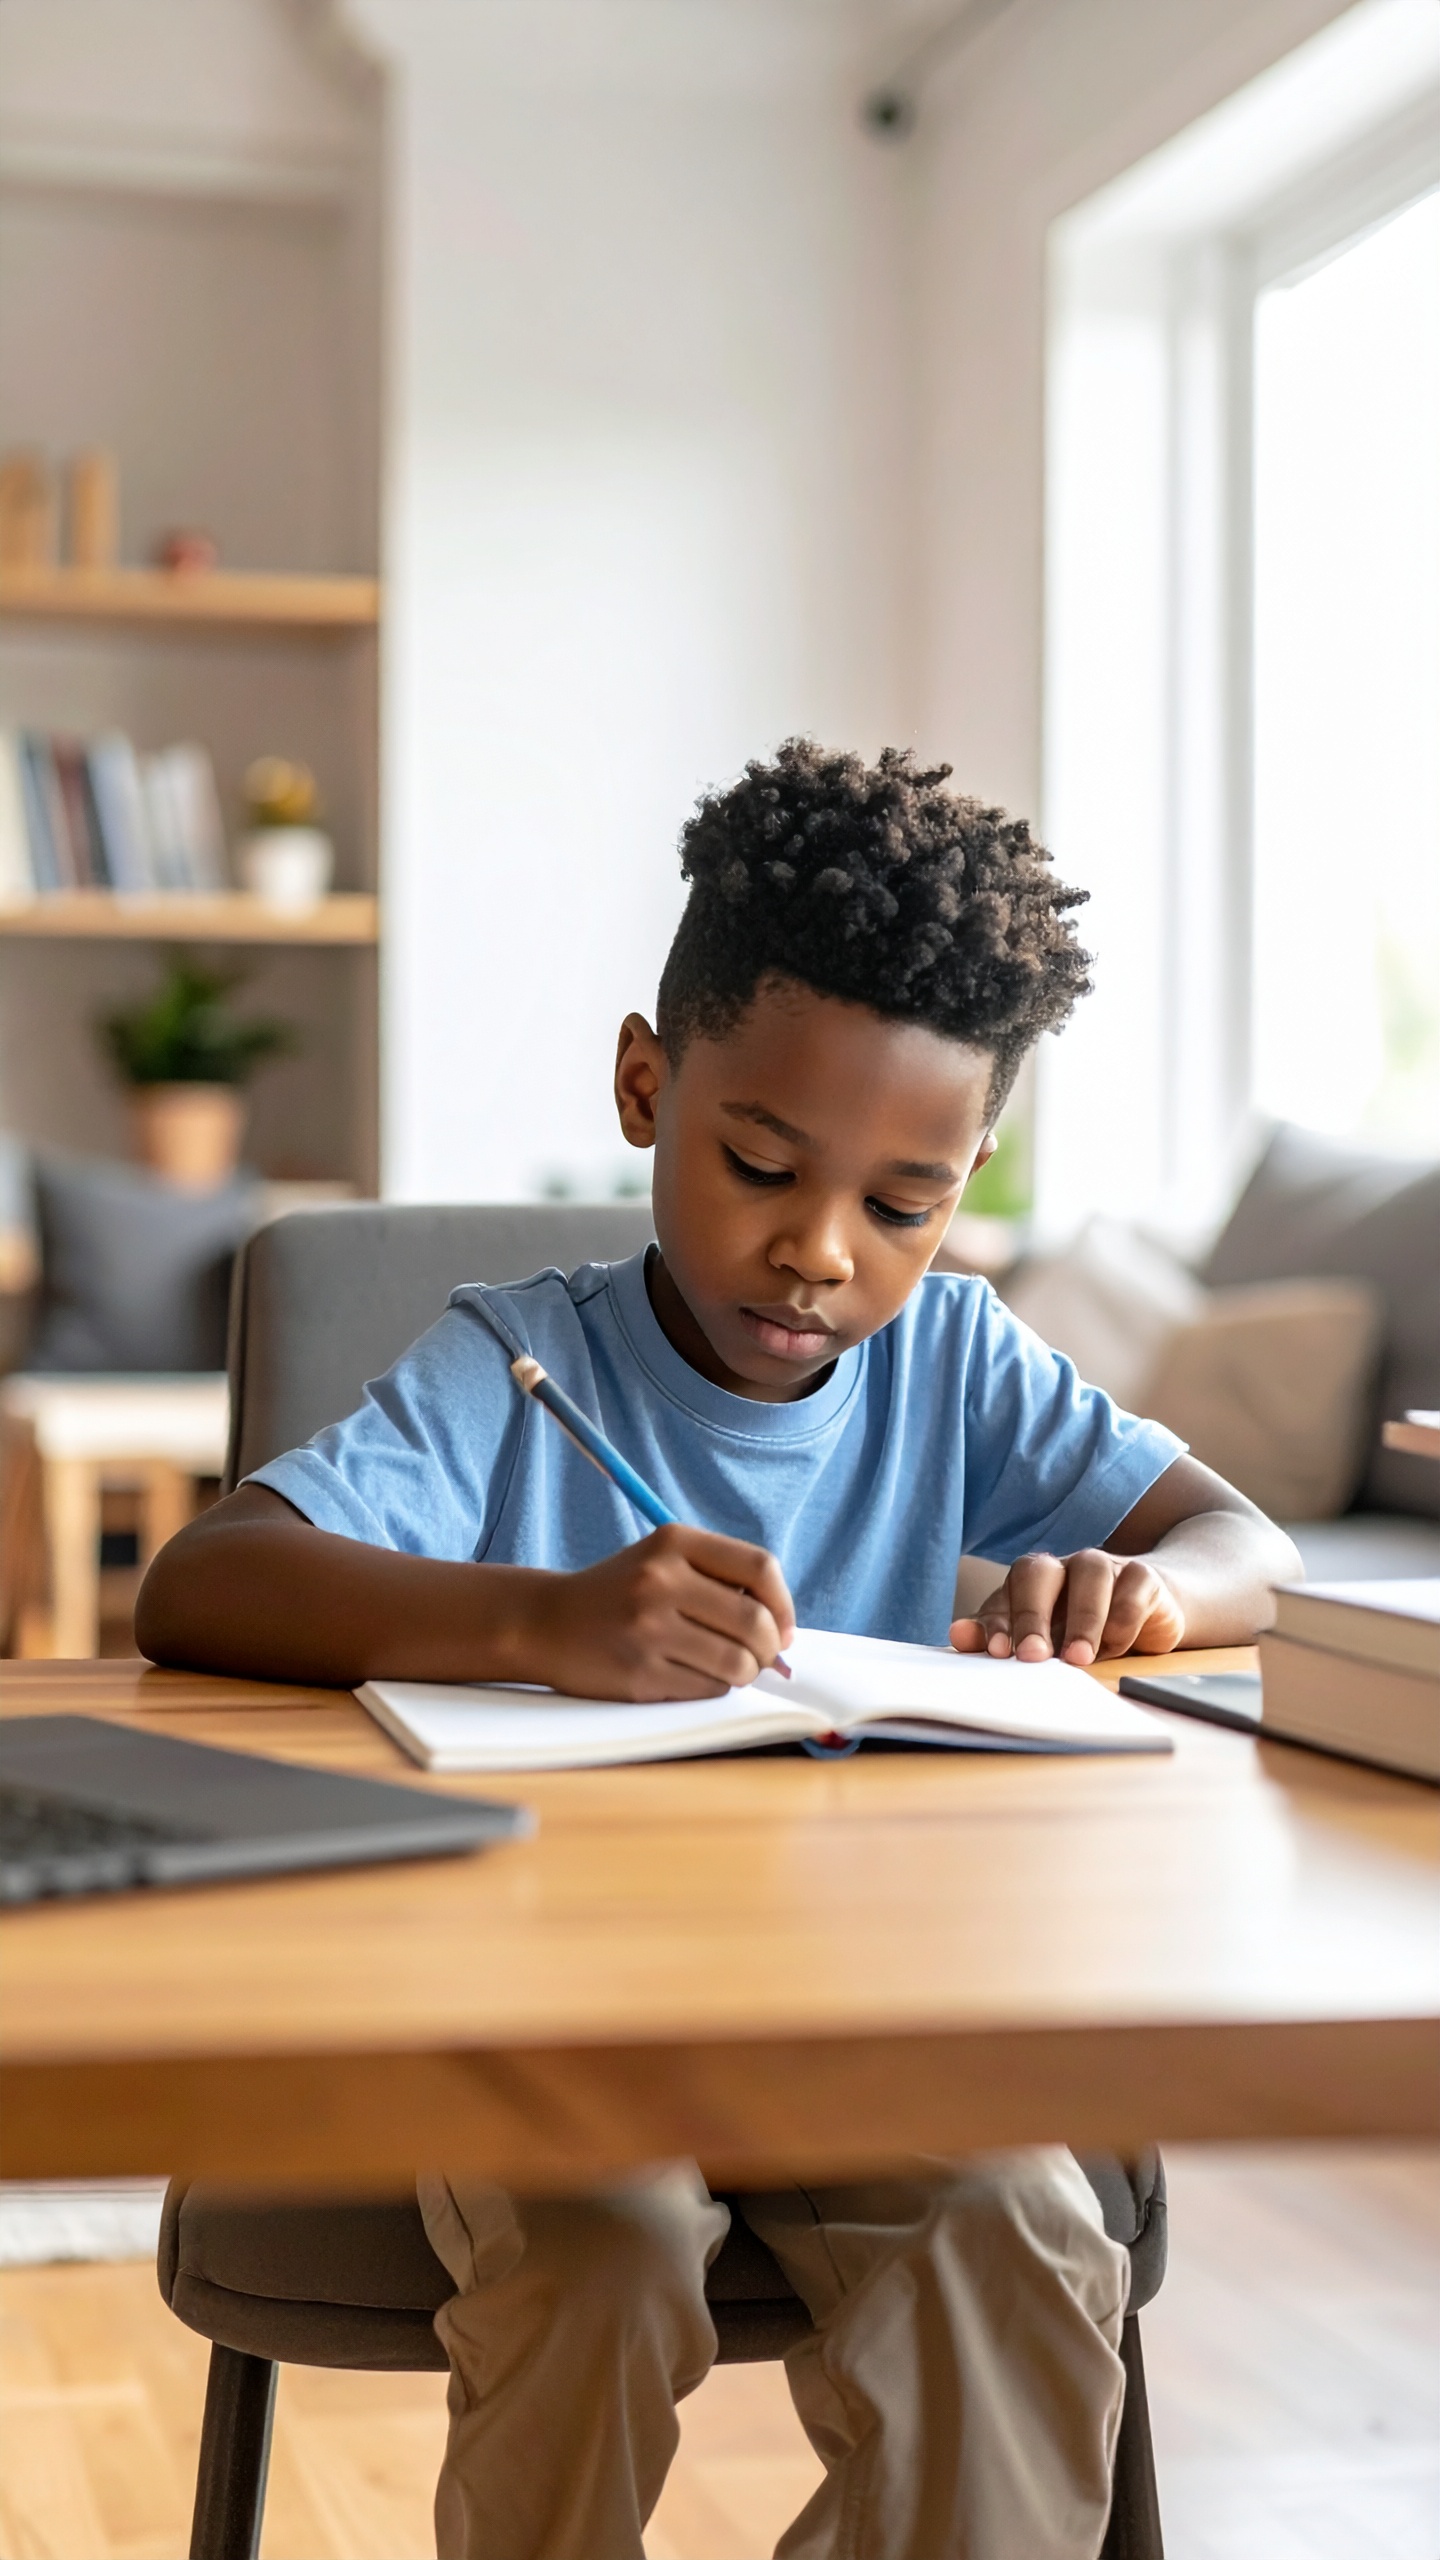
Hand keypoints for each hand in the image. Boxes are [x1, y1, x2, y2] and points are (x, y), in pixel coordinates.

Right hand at [525, 1524, 795, 1701]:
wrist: (545, 1623)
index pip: (760, 1567)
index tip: (783, 1628)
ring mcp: (648, 1628)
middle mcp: (660, 1580)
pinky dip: (712, 1688)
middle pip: (755, 1622)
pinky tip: (689, 1675)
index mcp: (673, 1542)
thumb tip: (785, 1633)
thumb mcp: (664, 1562)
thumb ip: (721, 1581)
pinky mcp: (639, 1673)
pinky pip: (706, 1690)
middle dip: (769, 1649)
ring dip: (743, 1673)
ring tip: (726, 1668)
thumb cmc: (620, 1595)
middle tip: (761, 1658)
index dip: (784, 1604)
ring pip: (736, 1663)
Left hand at [949, 1548, 1184, 1666]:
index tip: (997, 1653)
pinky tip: (1116, 1647)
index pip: (1007, 1594)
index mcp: (1031, 1583)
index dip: (1000, 1622)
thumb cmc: (1083, 1629)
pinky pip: (1132, 1589)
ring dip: (1083, 1619)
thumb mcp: (1044, 1641)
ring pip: (1089, 1574)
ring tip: (1080, 1660)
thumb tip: (957, 1636)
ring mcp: (1104, 1567)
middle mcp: (1063, 1568)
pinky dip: (1122, 1620)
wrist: (1150, 1613)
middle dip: (1031, 1615)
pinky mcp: (1142, 1577)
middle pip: (1038, 1572)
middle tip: (1033, 1658)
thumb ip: (1001, 1638)